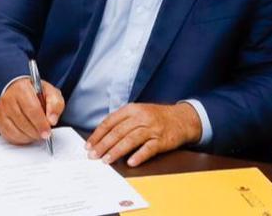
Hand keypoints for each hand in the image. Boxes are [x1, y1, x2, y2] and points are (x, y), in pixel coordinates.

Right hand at [0, 78, 64, 144]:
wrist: (19, 90)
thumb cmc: (35, 92)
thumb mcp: (51, 92)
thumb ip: (55, 104)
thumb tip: (52, 120)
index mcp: (22, 88)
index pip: (32, 109)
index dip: (41, 123)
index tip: (47, 132)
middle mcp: (8, 99)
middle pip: (23, 122)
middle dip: (36, 131)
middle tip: (44, 134)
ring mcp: (2, 111)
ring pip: (16, 131)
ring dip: (29, 136)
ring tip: (37, 132)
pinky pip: (10, 136)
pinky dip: (21, 139)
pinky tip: (28, 134)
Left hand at [86, 103, 201, 166]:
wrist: (182, 118)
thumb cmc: (156, 117)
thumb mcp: (139, 112)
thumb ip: (122, 121)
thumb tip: (101, 136)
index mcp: (132, 109)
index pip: (110, 122)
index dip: (98, 134)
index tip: (89, 145)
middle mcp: (141, 117)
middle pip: (118, 132)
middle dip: (103, 145)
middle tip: (93, 155)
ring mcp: (152, 129)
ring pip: (130, 140)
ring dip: (116, 151)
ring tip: (106, 160)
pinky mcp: (162, 140)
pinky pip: (149, 149)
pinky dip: (139, 155)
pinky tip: (130, 162)